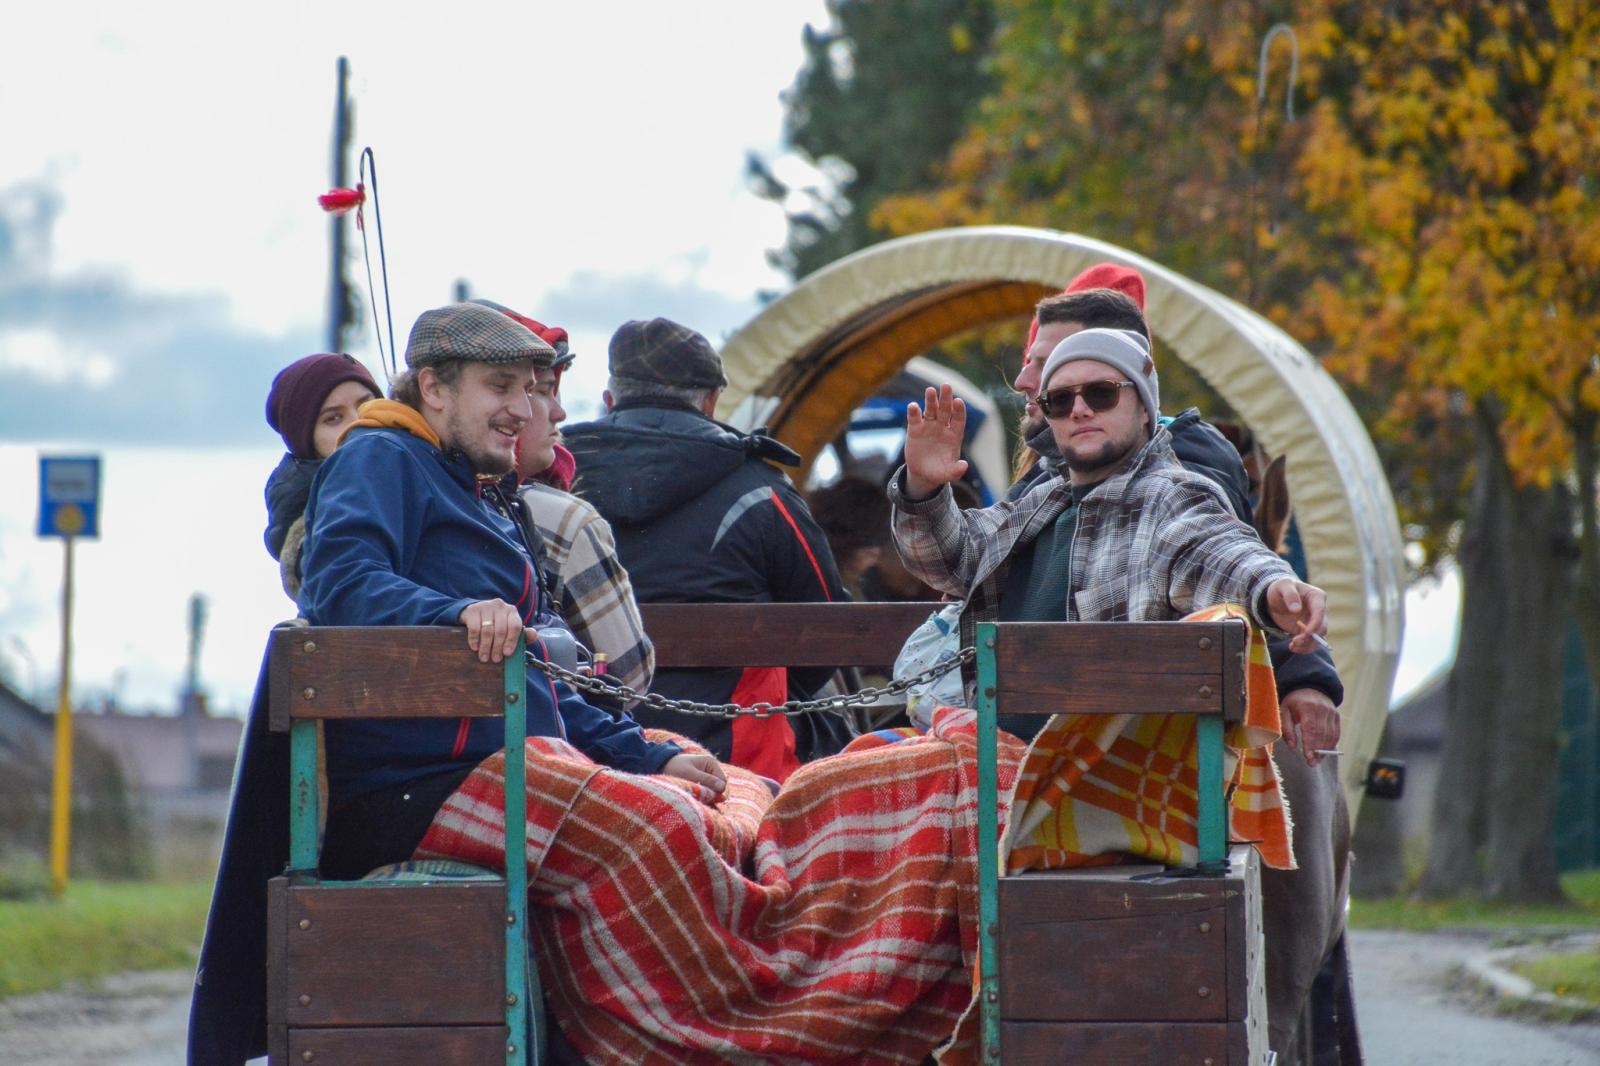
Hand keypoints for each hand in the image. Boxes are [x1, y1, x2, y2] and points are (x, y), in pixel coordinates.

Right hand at [458, 599, 522, 662]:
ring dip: (486, 646)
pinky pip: (474, 627)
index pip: (515, 626)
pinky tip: (475, 648)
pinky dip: (474, 639)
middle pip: (501, 630)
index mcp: (512, 612)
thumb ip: (523, 634)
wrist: (474, 613)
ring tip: (484, 658)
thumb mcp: (509, 629)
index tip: (507, 653)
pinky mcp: (473, 610)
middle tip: (495, 659)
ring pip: (487, 630)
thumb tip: (534, 635)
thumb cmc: (496, 624)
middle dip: (498, 647)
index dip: (512, 641)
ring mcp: (486, 606)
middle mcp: (500, 606)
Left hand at [662, 753, 726, 805]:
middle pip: (720, 789)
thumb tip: (723, 788)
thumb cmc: (675, 768)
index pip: (723, 782)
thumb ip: (707, 780)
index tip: (704, 796)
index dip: (717, 791)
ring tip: (693, 797)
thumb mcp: (690, 774)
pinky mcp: (703, 784)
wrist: (661, 767)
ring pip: (714, 793)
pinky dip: (702, 798)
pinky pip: (707, 794)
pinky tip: (694, 799)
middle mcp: (712, 770)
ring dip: (706, 797)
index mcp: (711, 763)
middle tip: (697, 797)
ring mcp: (708, 778)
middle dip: (711, 795)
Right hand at [903, 384, 968, 498]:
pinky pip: (915, 418)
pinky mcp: (915, 428)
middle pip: (945, 409)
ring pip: (931, 409)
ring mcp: (929, 426)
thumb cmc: (939, 471)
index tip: (958, 401)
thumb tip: (964, 466)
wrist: (923, 473)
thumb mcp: (948, 473)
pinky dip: (914, 412)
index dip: (959, 410)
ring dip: (930, 400)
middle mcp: (942, 426)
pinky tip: (913, 406)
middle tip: (946, 386)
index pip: (959, 419)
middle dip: (945, 398)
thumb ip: (956, 470)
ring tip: (930, 390)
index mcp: (954, 434)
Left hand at [1265, 578, 1326, 653]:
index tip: (1307, 632)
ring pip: (1318, 637)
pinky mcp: (1308, 631)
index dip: (1315, 623)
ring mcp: (1315, 622)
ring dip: (1307, 644)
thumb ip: (1289, 595)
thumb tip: (1296, 609)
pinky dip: (1303, 648)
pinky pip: (1310, 642)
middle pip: (1322, 627)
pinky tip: (1292, 648)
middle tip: (1295, 641)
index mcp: (1316, 596)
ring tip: (1292, 646)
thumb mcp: (1282, 586)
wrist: (1275, 598)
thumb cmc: (1280, 588)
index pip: (1320, 611)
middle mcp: (1319, 610)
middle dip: (1310, 636)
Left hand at [1279, 687, 1340, 766]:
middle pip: (1321, 734)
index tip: (1307, 757)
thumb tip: (1292, 748)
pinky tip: (1325, 753)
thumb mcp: (1284, 711)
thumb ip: (1287, 729)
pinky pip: (1336, 733)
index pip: (1310, 728)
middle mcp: (1322, 710)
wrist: (1310, 686)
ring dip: (1324, 750)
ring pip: (1330, 735)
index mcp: (1307, 707)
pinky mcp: (1336, 716)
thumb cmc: (1294, 702)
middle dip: (1317, 750)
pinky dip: (1331, 744)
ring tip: (1317, 761)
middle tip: (1311, 763)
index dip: (1310, 744)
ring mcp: (1331, 713)